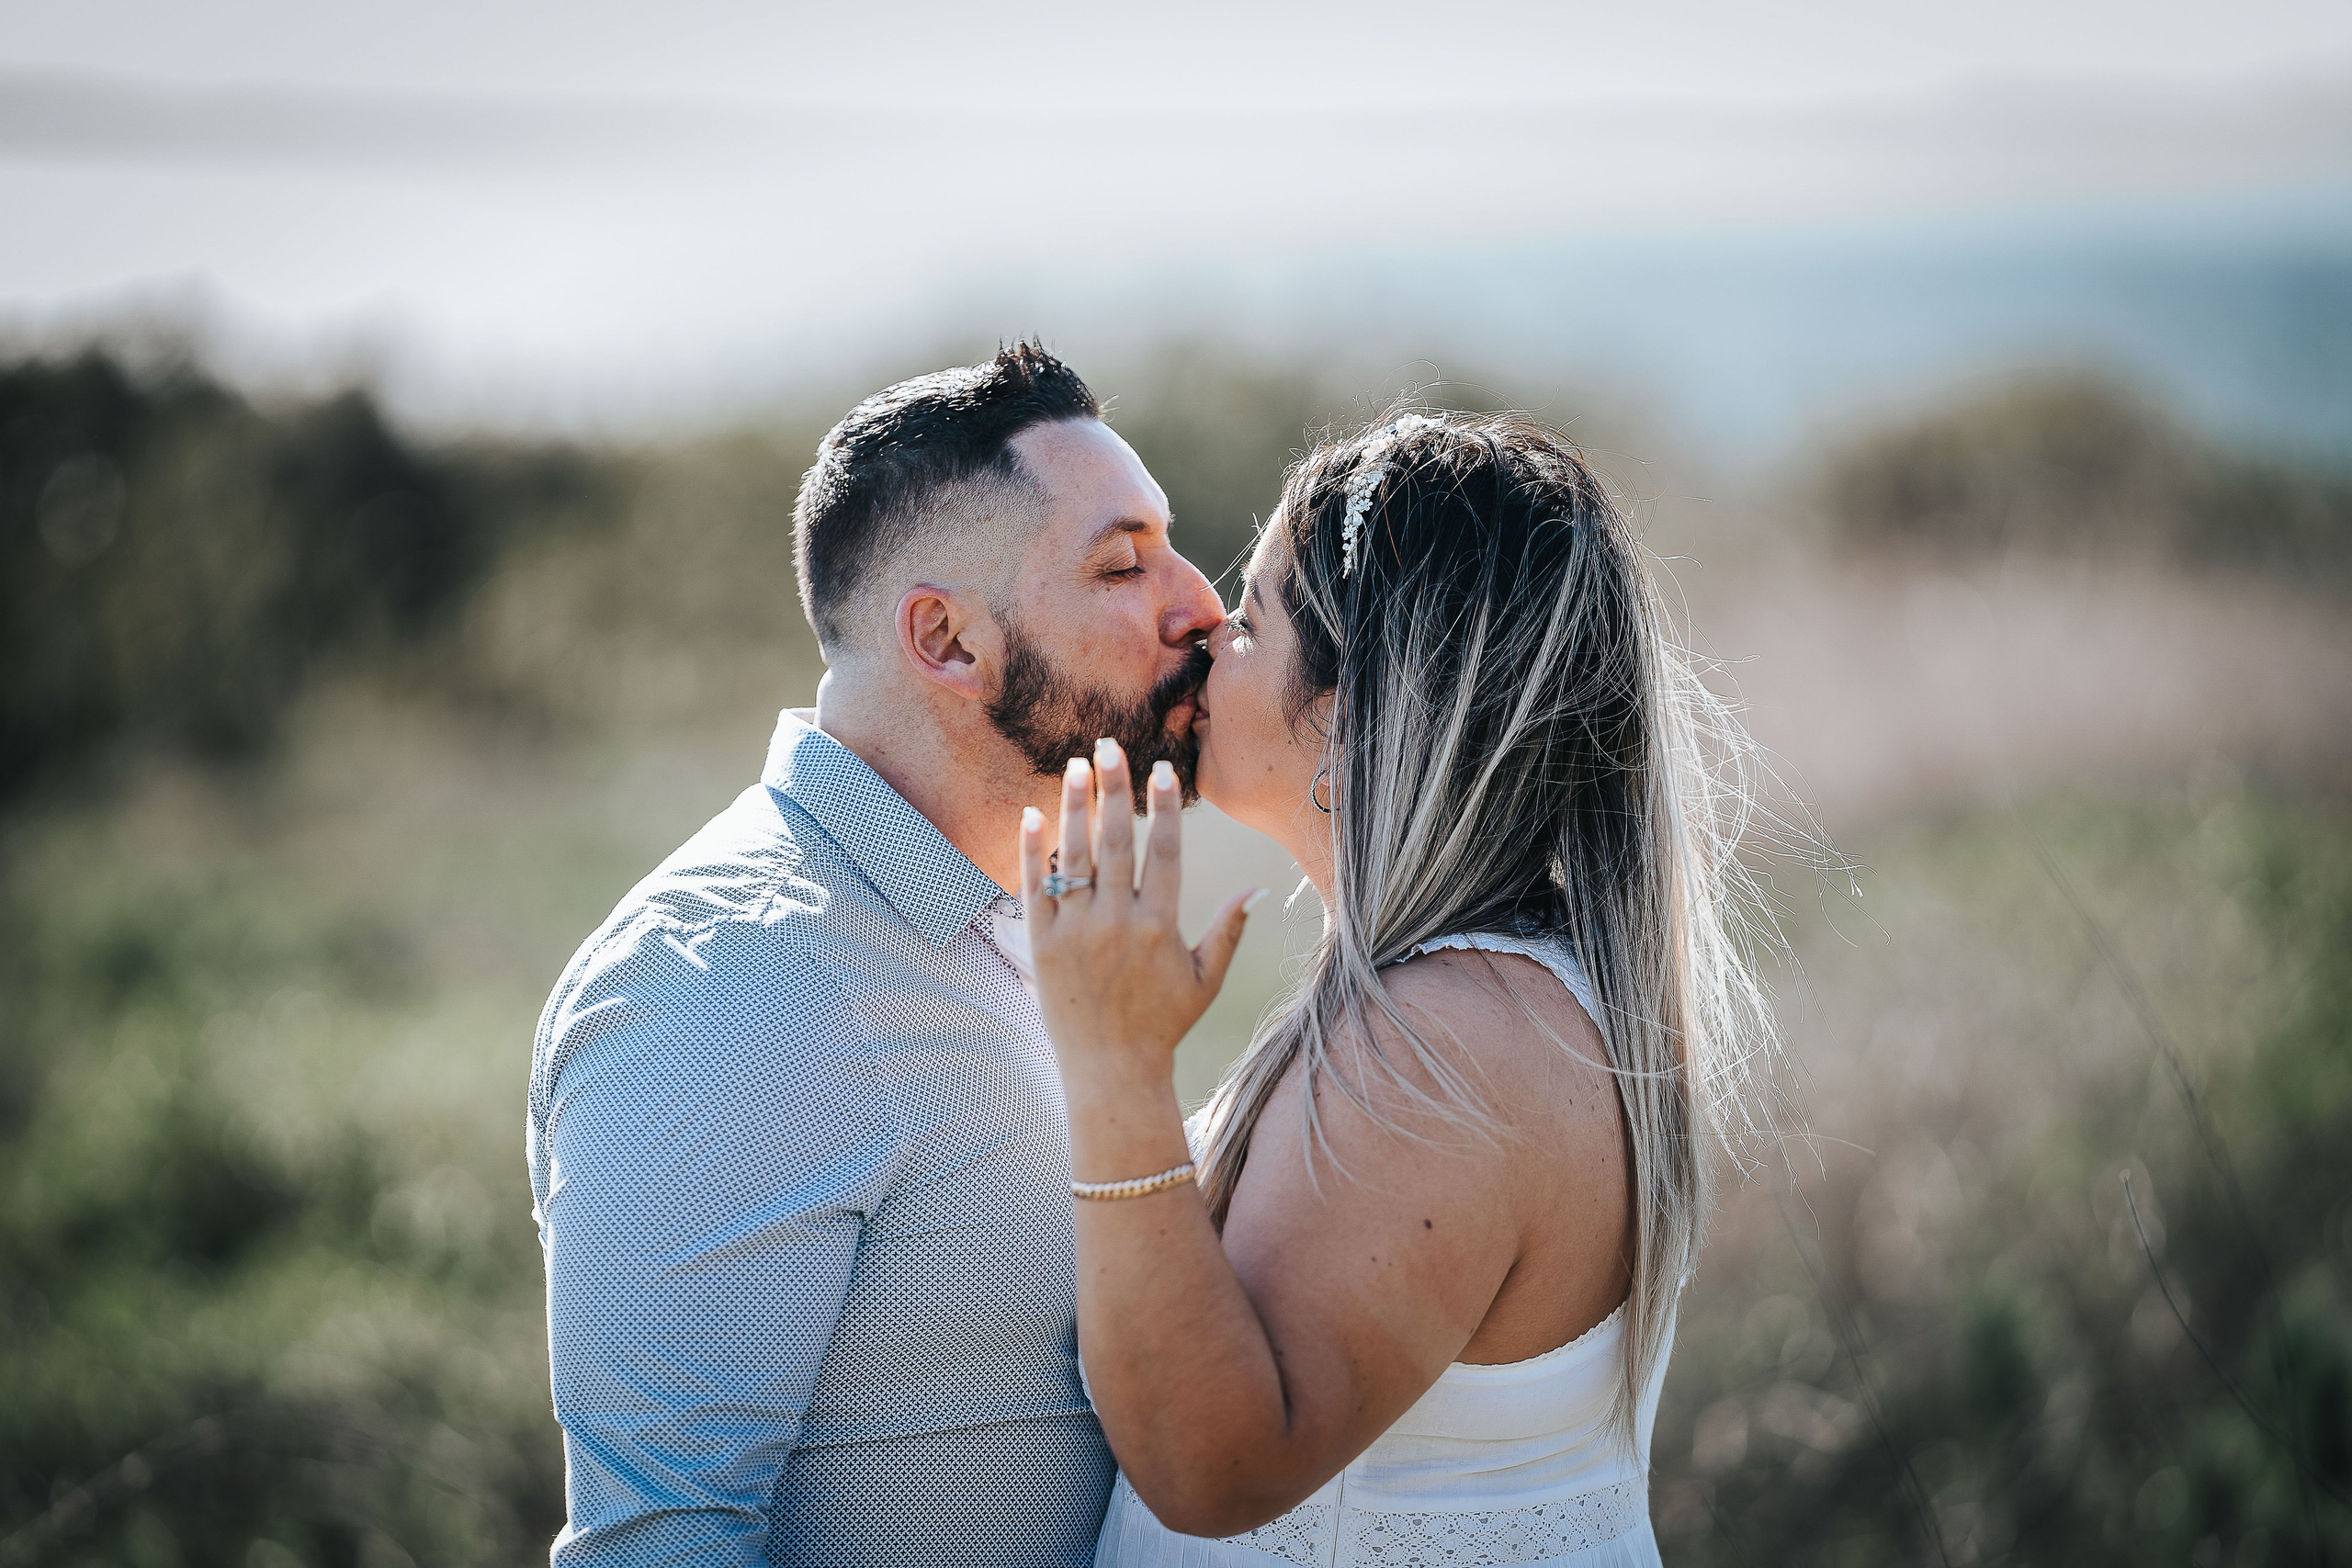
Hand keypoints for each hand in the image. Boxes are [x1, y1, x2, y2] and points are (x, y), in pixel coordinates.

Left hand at [1020, 739, 1261, 1085]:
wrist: (1110, 1071)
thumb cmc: (1164, 1025)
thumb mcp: (1205, 981)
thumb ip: (1228, 931)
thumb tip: (1257, 889)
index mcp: (1160, 926)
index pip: (1164, 851)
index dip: (1163, 807)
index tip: (1162, 769)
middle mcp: (1117, 923)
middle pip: (1116, 841)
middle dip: (1114, 789)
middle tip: (1109, 745)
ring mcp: (1075, 932)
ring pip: (1073, 856)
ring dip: (1074, 807)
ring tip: (1074, 766)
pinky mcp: (1041, 945)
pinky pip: (1034, 888)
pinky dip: (1031, 851)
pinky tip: (1032, 814)